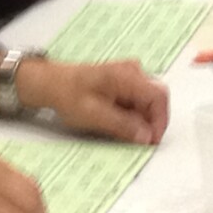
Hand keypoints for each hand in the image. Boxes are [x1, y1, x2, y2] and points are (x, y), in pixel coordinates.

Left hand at [21, 60, 168, 144]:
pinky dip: (132, 115)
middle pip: (156, 99)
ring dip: (140, 120)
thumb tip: (146, 136)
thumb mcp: (95, 115)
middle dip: (150, 122)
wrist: (52, 83)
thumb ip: (123, 125)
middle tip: (135, 140)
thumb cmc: (69, 94)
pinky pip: (138, 101)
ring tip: (120, 131)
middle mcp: (133, 71)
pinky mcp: (125, 83)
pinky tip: (116, 122)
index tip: (150, 140)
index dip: (160, 121)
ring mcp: (130, 76)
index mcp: (127, 75)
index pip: (159, 96)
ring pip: (148, 102)